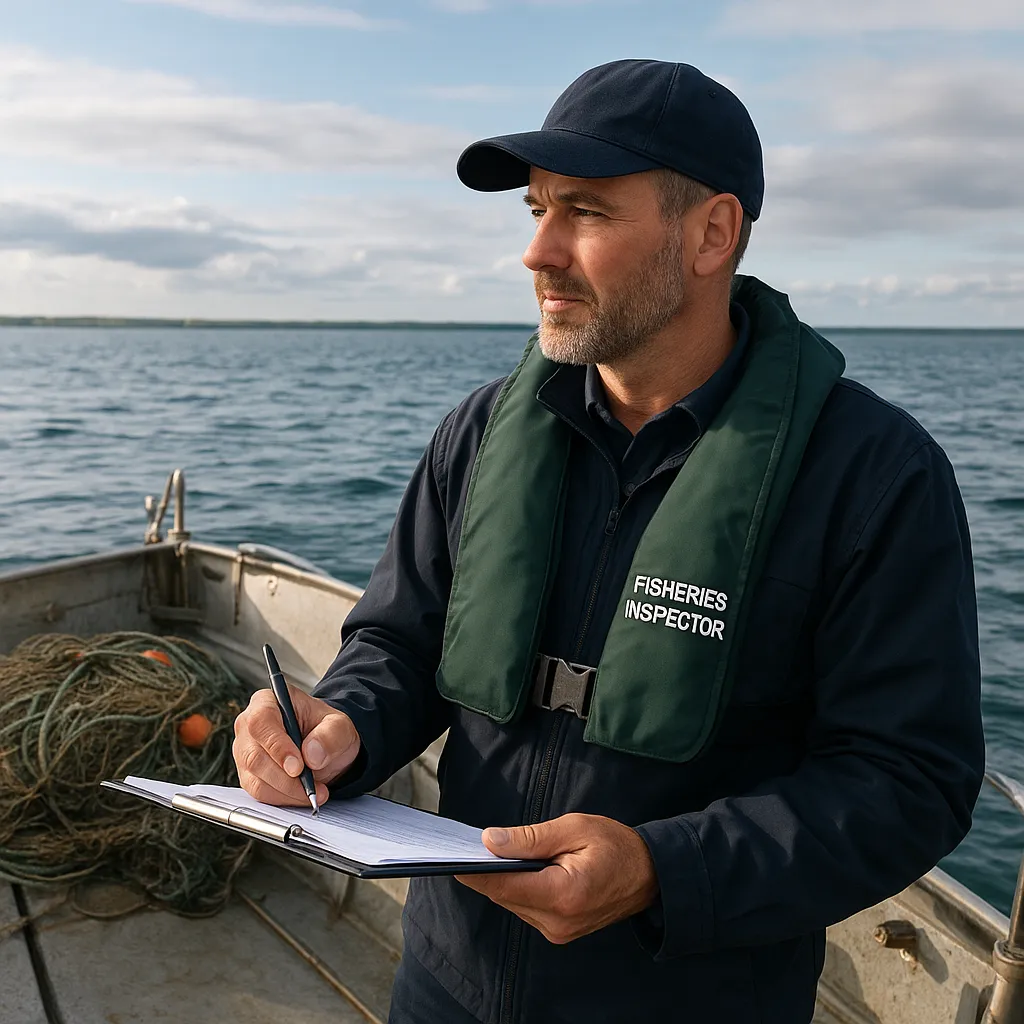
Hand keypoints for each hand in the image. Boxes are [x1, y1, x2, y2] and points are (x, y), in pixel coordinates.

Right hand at [232, 686, 360, 806]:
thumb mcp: (339, 725)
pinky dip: (283, 799)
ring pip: (256, 779)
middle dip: (285, 778)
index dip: (277, 746)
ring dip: (287, 792)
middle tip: (311, 786)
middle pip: (254, 756)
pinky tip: (302, 795)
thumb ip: (330, 735)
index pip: (261, 722)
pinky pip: (259, 793)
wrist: (324, 746)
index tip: (297, 767)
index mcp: (267, 701)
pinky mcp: (248, 774)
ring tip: (314, 791)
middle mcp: (249, 725)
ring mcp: (245, 751)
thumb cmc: (326, 728)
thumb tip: (312, 754)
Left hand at [456, 813, 658, 943]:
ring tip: (493, 852)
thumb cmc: (616, 845)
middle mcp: (557, 922)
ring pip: (513, 903)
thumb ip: (530, 838)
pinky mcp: (560, 931)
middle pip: (504, 896)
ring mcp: (559, 931)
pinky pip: (526, 908)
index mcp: (563, 894)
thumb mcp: (574, 829)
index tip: (452, 856)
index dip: (475, 872)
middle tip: (469, 845)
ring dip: (503, 880)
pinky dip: (518, 888)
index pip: (504, 886)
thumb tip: (490, 841)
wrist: (651, 875)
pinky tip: (517, 868)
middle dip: (487, 872)